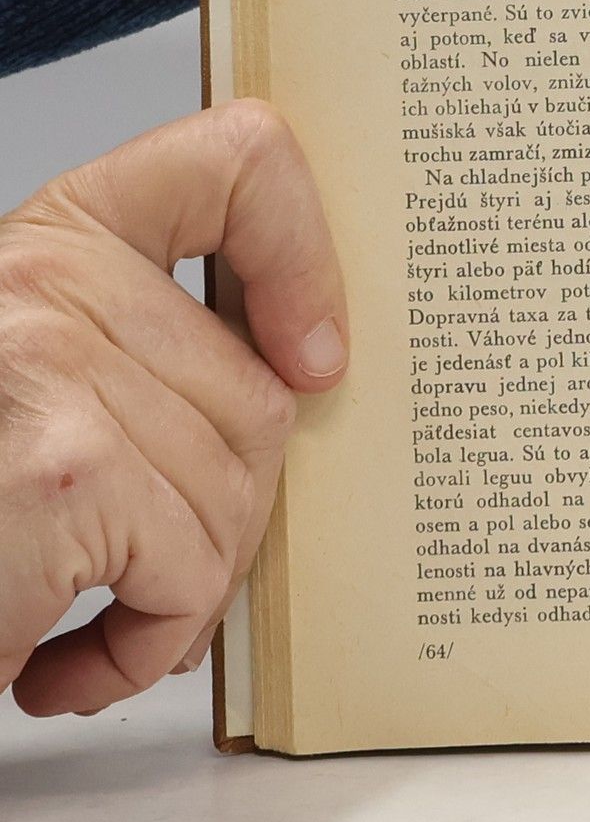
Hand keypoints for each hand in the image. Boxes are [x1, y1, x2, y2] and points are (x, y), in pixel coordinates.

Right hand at [0, 102, 347, 716]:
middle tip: (148, 568)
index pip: (240, 162)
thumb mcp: (41, 380)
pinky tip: (63, 659)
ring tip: (96, 612)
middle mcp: (49, 282)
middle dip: (223, 517)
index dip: (304, 256)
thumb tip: (301, 374)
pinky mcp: (67, 473)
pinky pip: (188, 575)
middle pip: (260, 400)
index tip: (315, 358)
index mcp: (59, 237)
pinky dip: (143, 645)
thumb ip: (148, 350)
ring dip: (180, 593)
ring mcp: (55, 369)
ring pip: (234, 497)